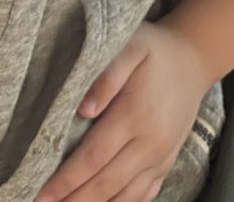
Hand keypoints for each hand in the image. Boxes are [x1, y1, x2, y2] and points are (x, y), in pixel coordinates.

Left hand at [36, 21, 208, 201]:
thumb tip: (83, 110)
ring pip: (124, 196)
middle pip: (105, 183)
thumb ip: (107, 75)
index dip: (65, 179)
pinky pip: (143, 196)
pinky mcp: (166, 164)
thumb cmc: (154, 50)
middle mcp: (150, 143)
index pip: (93, 156)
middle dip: (72, 200)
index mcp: (135, 114)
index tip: (40, 193)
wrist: (193, 60)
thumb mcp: (131, 46)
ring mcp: (160, 157)